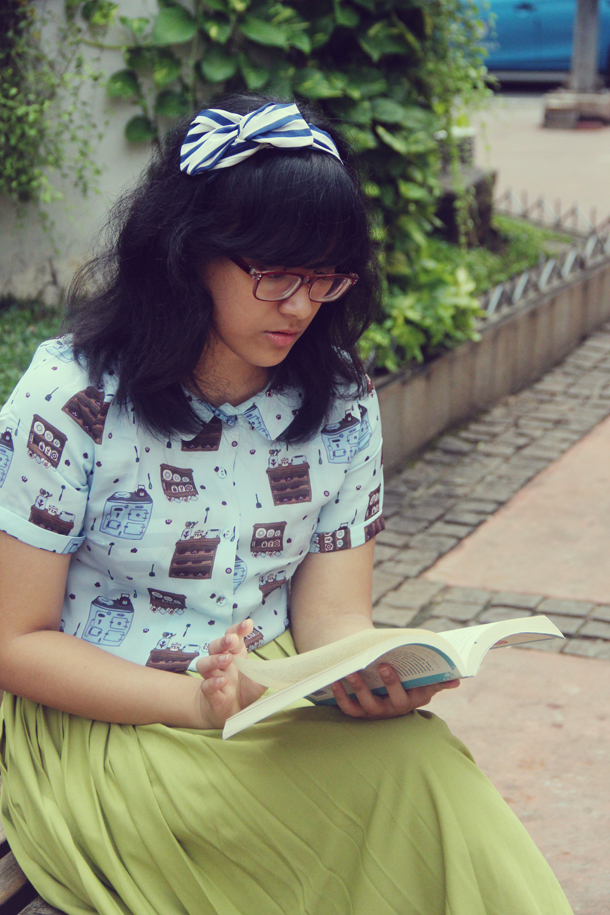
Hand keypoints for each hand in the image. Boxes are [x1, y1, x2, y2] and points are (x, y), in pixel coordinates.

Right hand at [195, 619, 266, 728]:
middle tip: (233, 640)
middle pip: (214, 646)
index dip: (238, 629)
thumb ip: (270, 670)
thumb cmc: (245, 690)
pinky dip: (213, 683)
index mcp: (234, 654)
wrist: (233, 711)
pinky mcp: (210, 694)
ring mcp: (212, 677)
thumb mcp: (261, 679)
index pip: (232, 636)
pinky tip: (223, 681)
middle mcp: (221, 663)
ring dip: (215, 660)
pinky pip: (206, 685)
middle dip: (223, 641)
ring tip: (227, 659)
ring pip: (204, 664)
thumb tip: (288, 666)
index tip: (248, 624)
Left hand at [330, 664, 459, 720]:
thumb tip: (457, 680)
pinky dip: (340, 696)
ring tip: (352, 671)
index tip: (400, 666)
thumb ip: (437, 678)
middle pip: (394, 702)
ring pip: (367, 705)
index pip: (418, 695)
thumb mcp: (421, 677)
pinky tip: (335, 681)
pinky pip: (348, 707)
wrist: (378, 676)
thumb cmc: (403, 673)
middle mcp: (395, 709)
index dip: (413, 685)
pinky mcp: (358, 712)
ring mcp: (376, 712)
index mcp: (413, 699)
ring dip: (359, 688)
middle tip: (384, 665)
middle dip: (390, 684)